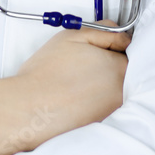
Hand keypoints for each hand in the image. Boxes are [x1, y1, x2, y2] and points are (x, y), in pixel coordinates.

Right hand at [0, 25, 129, 154]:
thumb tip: (121, 37)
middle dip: (105, 68)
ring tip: (72, 84)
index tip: (92, 53)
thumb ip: (104, 30)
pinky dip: (90, 101)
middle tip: (79, 68)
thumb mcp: (73, 36)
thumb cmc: (45, 74)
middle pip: (123, 74)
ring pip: (111, 91)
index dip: (109, 50)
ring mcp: (112, 110)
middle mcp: (122, 91)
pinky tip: (71, 99)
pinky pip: (101, 106)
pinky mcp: (100, 124)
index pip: (127, 53)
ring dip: (97, 86)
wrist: (27, 110)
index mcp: (120, 67)